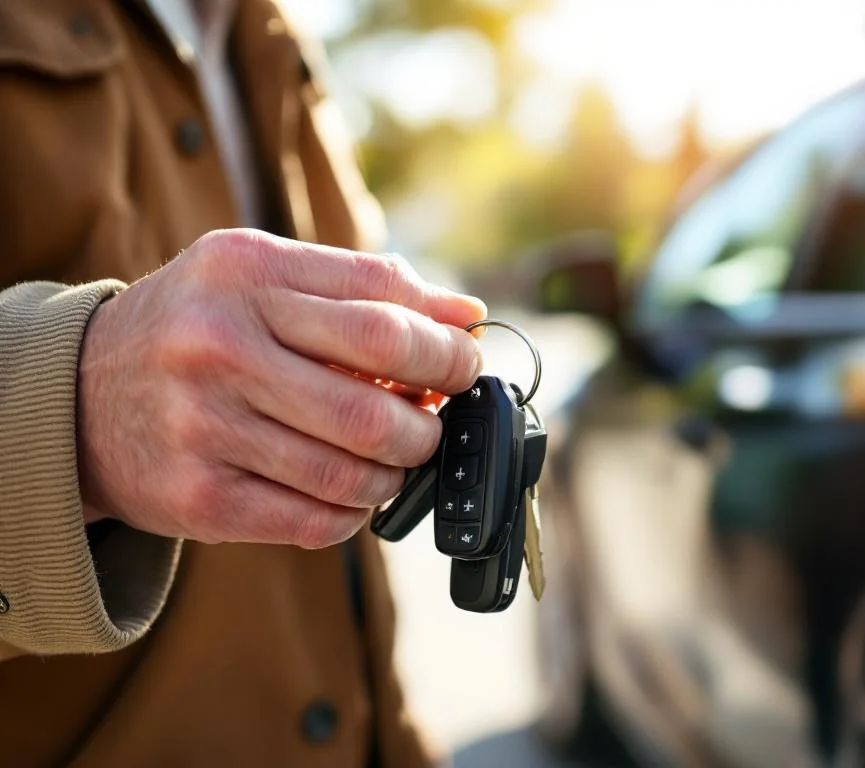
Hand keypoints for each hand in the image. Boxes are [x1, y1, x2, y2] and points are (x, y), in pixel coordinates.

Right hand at [76, 229, 485, 547]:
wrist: (82, 395)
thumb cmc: (199, 326)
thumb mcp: (263, 276)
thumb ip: (362, 286)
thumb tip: (465, 314)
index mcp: (247, 275)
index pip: (383, 312)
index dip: (445, 347)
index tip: (465, 362)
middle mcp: (219, 346)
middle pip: (374, 404)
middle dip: (430, 421)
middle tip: (433, 419)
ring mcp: (206, 427)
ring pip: (353, 473)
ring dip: (397, 471)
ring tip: (394, 455)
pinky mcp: (201, 499)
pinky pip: (317, 522)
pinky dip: (356, 512)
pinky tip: (352, 491)